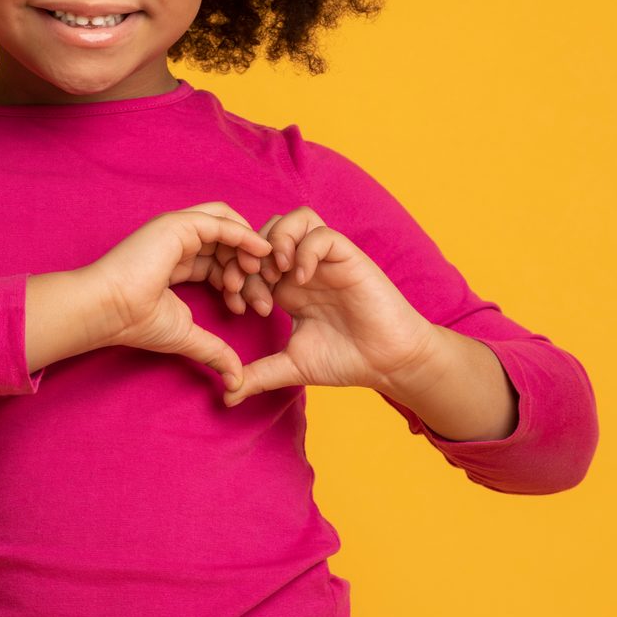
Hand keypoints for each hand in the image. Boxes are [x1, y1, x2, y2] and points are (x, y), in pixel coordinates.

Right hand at [89, 203, 272, 389]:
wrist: (109, 310)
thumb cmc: (136, 321)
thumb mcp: (186, 335)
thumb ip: (214, 350)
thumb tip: (236, 380)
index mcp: (179, 260)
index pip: (221, 260)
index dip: (241, 281)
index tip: (253, 309)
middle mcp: (180, 240)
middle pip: (229, 243)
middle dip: (251, 268)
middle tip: (263, 301)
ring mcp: (178, 229)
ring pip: (228, 225)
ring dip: (249, 248)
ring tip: (261, 276)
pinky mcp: (177, 224)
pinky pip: (220, 221)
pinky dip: (243, 234)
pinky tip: (259, 253)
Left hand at [222, 207, 437, 406]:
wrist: (389, 364)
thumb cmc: (345, 360)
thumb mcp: (291, 366)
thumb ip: (259, 375)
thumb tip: (227, 396)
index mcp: (286, 286)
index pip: (249, 258)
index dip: (235, 276)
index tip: (238, 307)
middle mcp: (303, 267)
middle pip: (266, 231)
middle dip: (248, 256)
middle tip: (248, 288)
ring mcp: (326, 260)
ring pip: (294, 219)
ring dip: (276, 241)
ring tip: (275, 274)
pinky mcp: (349, 258)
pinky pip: (321, 234)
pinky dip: (305, 250)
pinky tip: (300, 280)